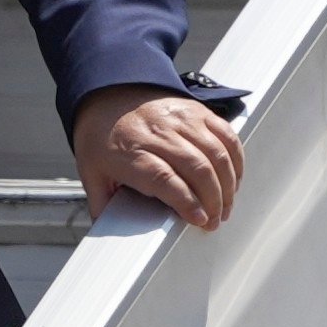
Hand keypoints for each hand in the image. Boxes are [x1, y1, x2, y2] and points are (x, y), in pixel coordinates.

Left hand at [71, 85, 242, 230]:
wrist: (108, 94)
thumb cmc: (101, 137)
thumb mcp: (91, 172)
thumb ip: (101, 203)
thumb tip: (109, 232)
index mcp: (130, 151)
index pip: (164, 178)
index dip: (186, 201)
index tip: (199, 220)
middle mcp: (158, 133)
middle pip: (196, 168)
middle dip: (213, 200)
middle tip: (214, 222)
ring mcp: (181, 119)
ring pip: (216, 153)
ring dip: (227, 185)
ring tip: (225, 207)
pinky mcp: (197, 111)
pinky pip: (226, 134)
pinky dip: (235, 160)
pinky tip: (233, 180)